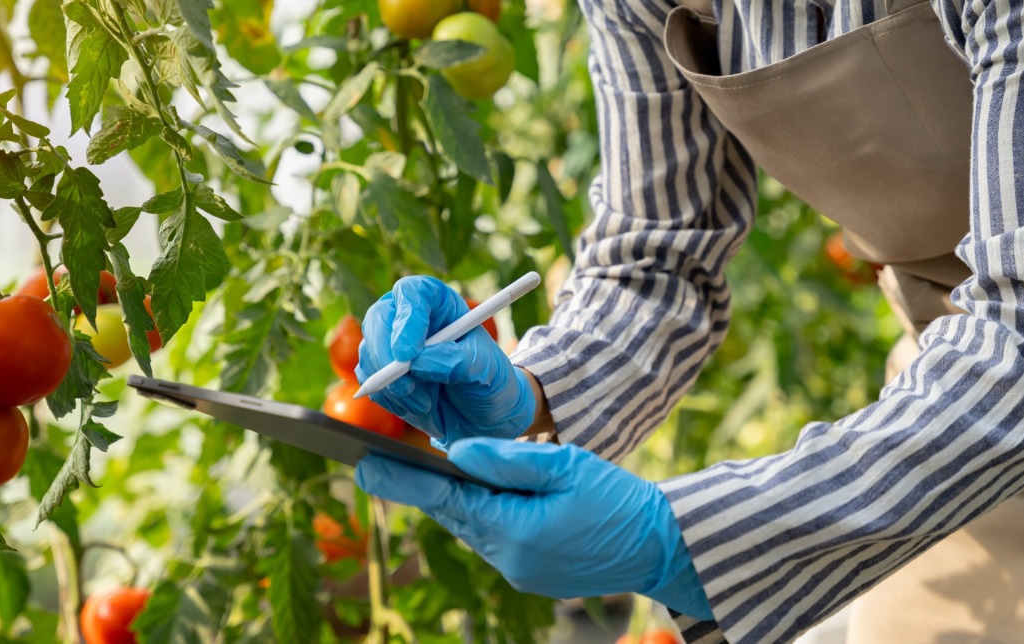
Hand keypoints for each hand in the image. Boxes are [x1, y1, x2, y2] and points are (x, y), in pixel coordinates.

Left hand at [355, 437, 711, 619]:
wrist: (660, 545)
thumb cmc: (618, 498)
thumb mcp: (563, 464)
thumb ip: (506, 458)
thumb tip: (454, 450)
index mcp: (515, 529)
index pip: (445, 499)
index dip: (401, 482)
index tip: (363, 465)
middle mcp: (509, 558)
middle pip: (452, 514)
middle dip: (419, 488)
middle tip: (374, 462)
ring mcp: (519, 571)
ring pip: (471, 526)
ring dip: (452, 500)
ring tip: (419, 472)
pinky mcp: (530, 574)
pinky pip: (493, 538)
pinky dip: (480, 514)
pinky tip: (474, 493)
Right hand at [357, 276, 534, 444]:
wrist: (481, 411)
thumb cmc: (488, 380)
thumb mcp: (485, 369)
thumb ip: (456, 361)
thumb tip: (419, 362)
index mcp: (437, 302)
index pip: (412, 293)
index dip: (407, 319)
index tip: (410, 352)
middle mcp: (408, 316)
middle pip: (378, 318)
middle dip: (386, 355)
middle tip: (406, 385)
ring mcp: (390, 342)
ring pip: (371, 354)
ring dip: (395, 385)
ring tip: (427, 402)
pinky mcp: (380, 370)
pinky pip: (370, 381)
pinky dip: (391, 399)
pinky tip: (419, 404)